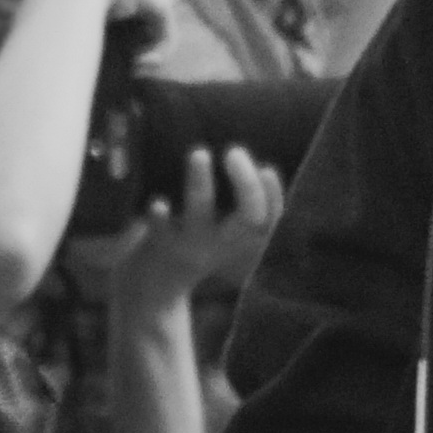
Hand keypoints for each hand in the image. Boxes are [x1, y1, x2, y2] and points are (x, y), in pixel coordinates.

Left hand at [110, 145, 285, 310]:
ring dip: (201, 183)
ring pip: (201, 211)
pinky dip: (160, 219)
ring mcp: (193, 243)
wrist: (159, 282)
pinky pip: (161, 231)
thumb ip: (241, 198)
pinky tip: (159, 203)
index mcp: (246, 236)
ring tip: (199, 153)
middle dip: (246, 184)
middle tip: (234, 151)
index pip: (271, 216)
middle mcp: (224, 241)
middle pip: (248, 216)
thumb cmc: (200, 240)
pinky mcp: (161, 244)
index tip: (266, 168)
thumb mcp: (228, 228)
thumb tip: (248, 149)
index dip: (274, 194)